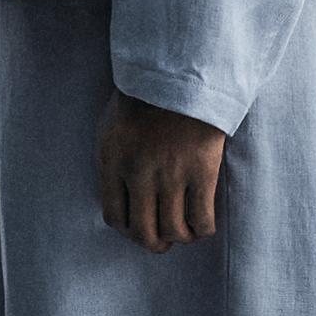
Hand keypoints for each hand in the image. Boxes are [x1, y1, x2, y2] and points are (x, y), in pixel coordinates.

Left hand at [97, 90, 225, 253]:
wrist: (182, 71)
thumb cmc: (145, 97)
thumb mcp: (111, 126)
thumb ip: (112, 161)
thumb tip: (118, 195)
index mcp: (113, 162)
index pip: (115, 217)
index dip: (129, 230)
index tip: (140, 227)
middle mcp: (138, 173)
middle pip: (143, 232)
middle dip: (155, 244)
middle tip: (164, 240)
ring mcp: (171, 174)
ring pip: (173, 231)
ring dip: (180, 237)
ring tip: (187, 230)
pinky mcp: (201, 172)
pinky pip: (202, 220)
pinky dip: (202, 229)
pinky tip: (203, 223)